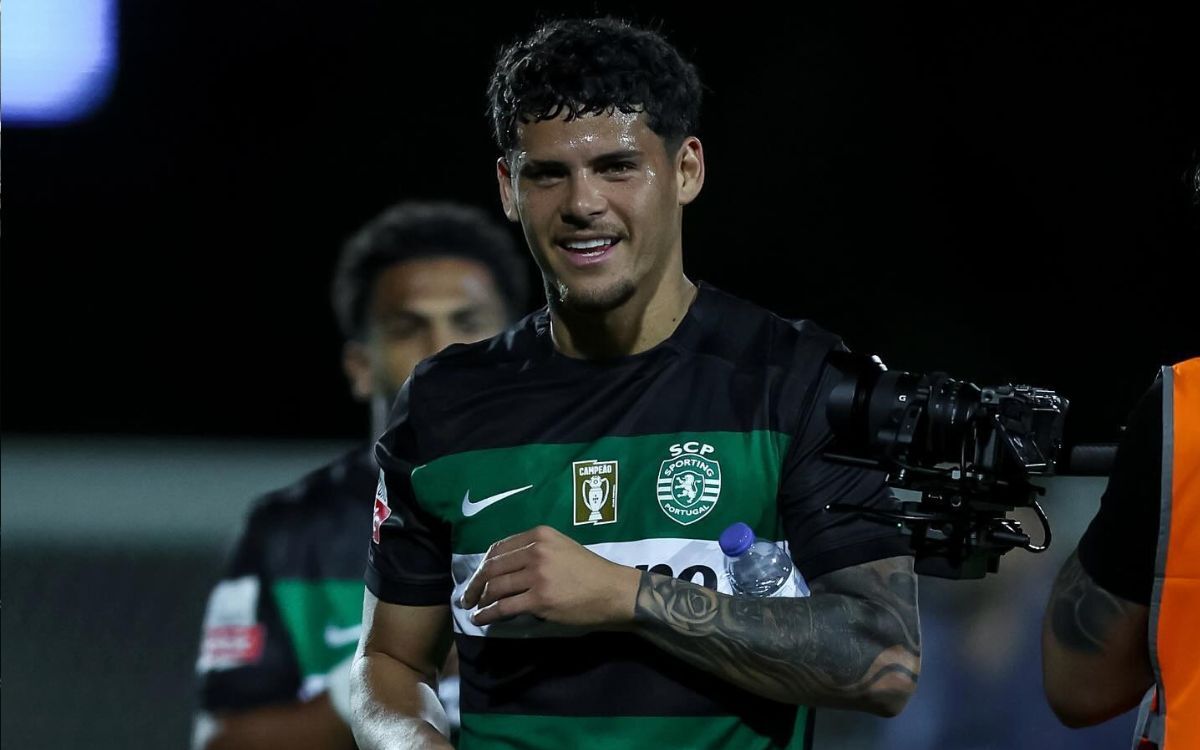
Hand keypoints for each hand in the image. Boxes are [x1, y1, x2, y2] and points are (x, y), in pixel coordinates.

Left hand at [459, 525, 639, 627]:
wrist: (614, 591)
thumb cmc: (591, 571)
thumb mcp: (562, 548)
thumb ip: (536, 551)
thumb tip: (507, 568)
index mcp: (540, 535)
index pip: (499, 548)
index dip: (483, 565)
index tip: (477, 576)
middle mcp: (536, 551)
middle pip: (493, 567)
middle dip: (475, 583)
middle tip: (467, 596)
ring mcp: (538, 575)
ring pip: (496, 587)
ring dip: (479, 599)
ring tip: (473, 608)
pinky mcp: (540, 599)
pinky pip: (504, 607)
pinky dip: (487, 614)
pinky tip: (480, 619)